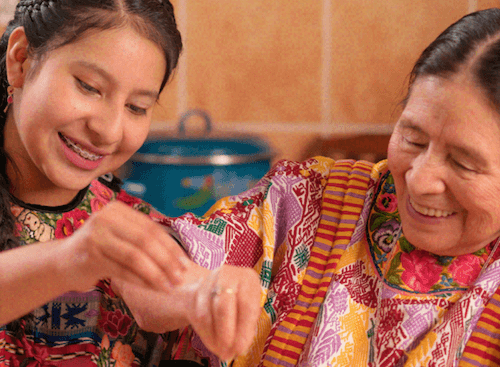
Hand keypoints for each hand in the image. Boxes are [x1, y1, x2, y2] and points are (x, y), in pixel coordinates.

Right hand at [59, 201, 187, 292]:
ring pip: (135, 256)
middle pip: (145, 240)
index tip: (184, 263)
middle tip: (179, 277)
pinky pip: (122, 270)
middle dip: (166, 261)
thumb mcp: (120, 237)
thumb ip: (143, 241)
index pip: (152, 228)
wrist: (61, 262)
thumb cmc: (99, 250)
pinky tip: (151, 288)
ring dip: (155, 274)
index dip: (171, 247)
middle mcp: (106, 217)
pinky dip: (140, 280)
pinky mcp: (90, 255)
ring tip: (168, 286)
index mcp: (118, 210)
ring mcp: (96, 235)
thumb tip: (180, 259)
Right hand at [185, 265, 260, 361]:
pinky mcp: (195, 290)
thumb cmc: (238, 302)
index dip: (244, 330)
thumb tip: (238, 349)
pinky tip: (212, 342)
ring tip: (221, 351)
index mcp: (249, 278)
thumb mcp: (248, 311)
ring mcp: (209, 280)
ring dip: (214, 336)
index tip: (241, 349)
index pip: (247, 306)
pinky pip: (198, 316)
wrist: (213, 288)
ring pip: (207, 313)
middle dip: (225, 333)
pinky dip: (205, 333)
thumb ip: (245, 328)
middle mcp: (228, 275)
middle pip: (224, 306)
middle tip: (227, 353)